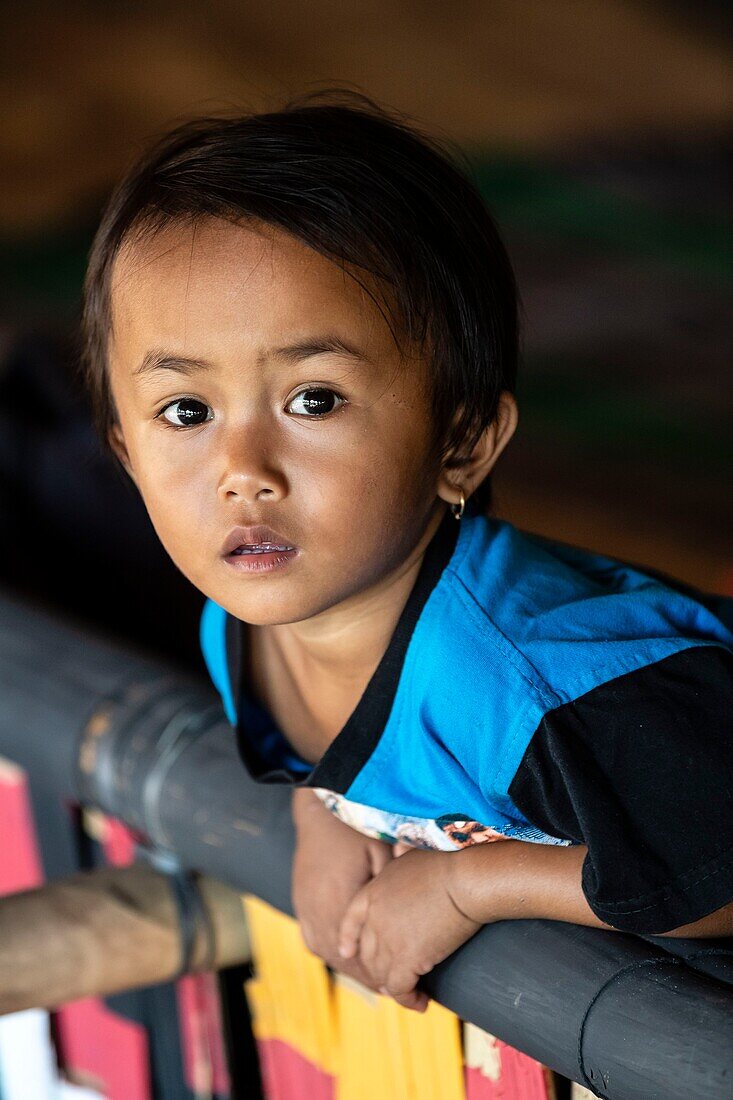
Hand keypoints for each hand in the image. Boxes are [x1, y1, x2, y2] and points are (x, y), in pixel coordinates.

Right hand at [291, 789, 393, 990]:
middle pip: (340, 958)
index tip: (399, 983)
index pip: (358, 950)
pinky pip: (311, 938)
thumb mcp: (380, 851)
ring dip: (347, 967)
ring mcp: (305, 905)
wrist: (320, 809)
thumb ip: (391, 884)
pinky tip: (344, 959)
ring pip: (324, 951)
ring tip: (371, 980)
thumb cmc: (355, 826)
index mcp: (340, 897)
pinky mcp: (299, 900)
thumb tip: (415, 908)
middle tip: (390, 990)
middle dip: (365, 976)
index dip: (378, 970)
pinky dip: (328, 952)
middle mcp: (318, 907)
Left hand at [337, 847, 481, 1011]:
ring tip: (410, 993)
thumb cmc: (447, 861)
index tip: (348, 952)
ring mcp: (387, 941)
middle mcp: (374, 918)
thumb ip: (399, 857)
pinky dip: (409, 1000)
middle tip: (394, 979)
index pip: (351, 920)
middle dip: (377, 969)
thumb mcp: (412, 853)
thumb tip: (400, 847)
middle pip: (367, 954)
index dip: (350, 938)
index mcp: (373, 892)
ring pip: (381, 975)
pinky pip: (400, 989)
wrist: (464, 877)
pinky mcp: (406, 960)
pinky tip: (422, 1003)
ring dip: (394, 987)